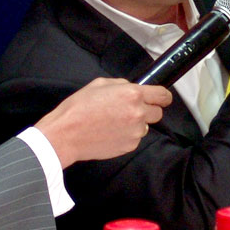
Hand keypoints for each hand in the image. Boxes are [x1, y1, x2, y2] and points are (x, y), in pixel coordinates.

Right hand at [33, 78, 171, 167]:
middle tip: (131, 110)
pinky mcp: (130, 146)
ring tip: (114, 122)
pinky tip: (110, 132)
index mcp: (133, 94)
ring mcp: (135, 132)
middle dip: (148, 110)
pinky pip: (135, 138)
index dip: (163, 96)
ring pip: (145, 126)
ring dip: (136, 123)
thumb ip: (122, 85)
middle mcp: (138, 113)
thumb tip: (132, 88)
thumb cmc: (79, 107)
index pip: (163, 95)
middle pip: (158, 113)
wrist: (66, 134)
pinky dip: (127, 135)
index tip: (162, 99)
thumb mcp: (99, 84)